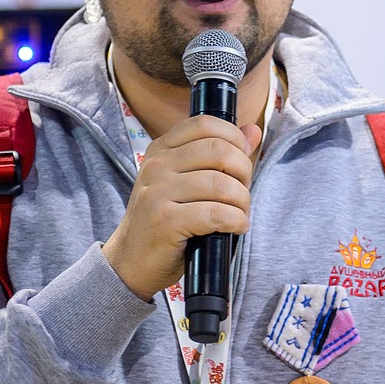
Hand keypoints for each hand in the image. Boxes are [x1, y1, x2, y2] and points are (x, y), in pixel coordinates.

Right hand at [103, 116, 263, 299]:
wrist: (130, 260)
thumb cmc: (165, 219)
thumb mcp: (187, 180)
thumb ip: (219, 154)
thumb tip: (253, 131)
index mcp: (161, 149)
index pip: (205, 123)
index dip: (234, 138)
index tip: (242, 160)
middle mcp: (157, 165)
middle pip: (218, 150)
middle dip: (243, 171)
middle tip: (243, 192)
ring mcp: (158, 193)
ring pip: (220, 184)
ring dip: (242, 201)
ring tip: (240, 213)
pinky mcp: (165, 222)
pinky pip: (215, 213)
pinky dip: (236, 220)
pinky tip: (236, 227)